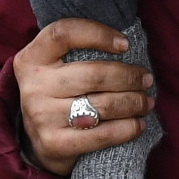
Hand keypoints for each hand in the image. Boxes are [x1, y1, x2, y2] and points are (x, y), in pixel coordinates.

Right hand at [14, 18, 155, 175]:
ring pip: (102, 105)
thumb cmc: (58, 92)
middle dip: (128, 77)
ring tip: (146, 101)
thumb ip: (79, 51)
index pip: (64, 33)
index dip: (98, 34)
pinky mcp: (53, 145)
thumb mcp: (57, 66)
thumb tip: (127, 45)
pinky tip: (138, 124)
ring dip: (132, 102)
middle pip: (93, 74)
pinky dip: (126, 129)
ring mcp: (41, 117)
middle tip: (146, 79)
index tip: (125, 44)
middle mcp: (33, 86)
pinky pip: (101, 135)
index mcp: (32, 58)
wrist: (35, 141)